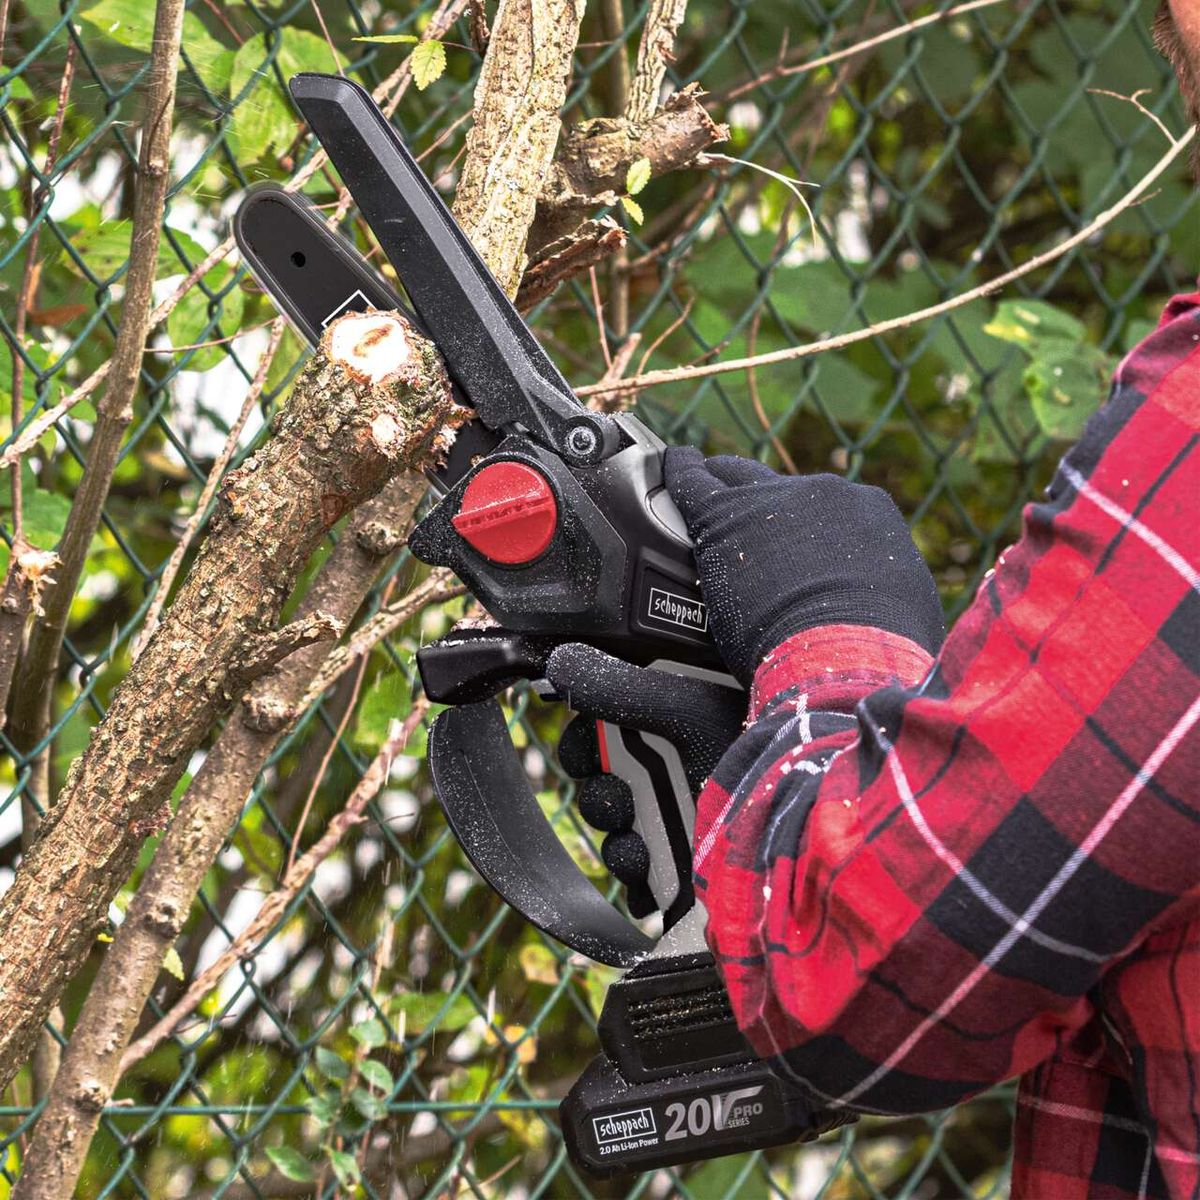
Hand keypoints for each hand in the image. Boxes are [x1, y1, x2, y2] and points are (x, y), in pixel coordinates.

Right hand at [545, 644, 745, 915]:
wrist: (802, 794)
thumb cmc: (750, 736)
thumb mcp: (680, 707)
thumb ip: (614, 686)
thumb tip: (558, 660)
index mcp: (658, 725)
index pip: (593, 739)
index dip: (580, 751)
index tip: (585, 758)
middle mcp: (664, 770)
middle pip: (599, 792)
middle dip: (601, 803)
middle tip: (618, 802)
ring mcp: (675, 817)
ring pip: (615, 838)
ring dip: (617, 845)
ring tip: (636, 847)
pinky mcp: (688, 863)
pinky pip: (642, 880)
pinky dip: (639, 880)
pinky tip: (650, 874)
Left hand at [664, 448, 945, 684]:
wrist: (842, 652)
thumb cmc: (875, 650)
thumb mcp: (900, 610)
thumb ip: (878, 592)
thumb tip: (874, 608)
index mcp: (866, 511)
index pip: (824, 511)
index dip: (801, 528)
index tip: (787, 546)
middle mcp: (821, 493)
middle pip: (777, 488)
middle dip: (758, 502)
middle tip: (740, 520)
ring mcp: (769, 499)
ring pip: (734, 477)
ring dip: (718, 484)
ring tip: (697, 483)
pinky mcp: (723, 516)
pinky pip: (691, 480)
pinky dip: (679, 472)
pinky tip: (670, 467)